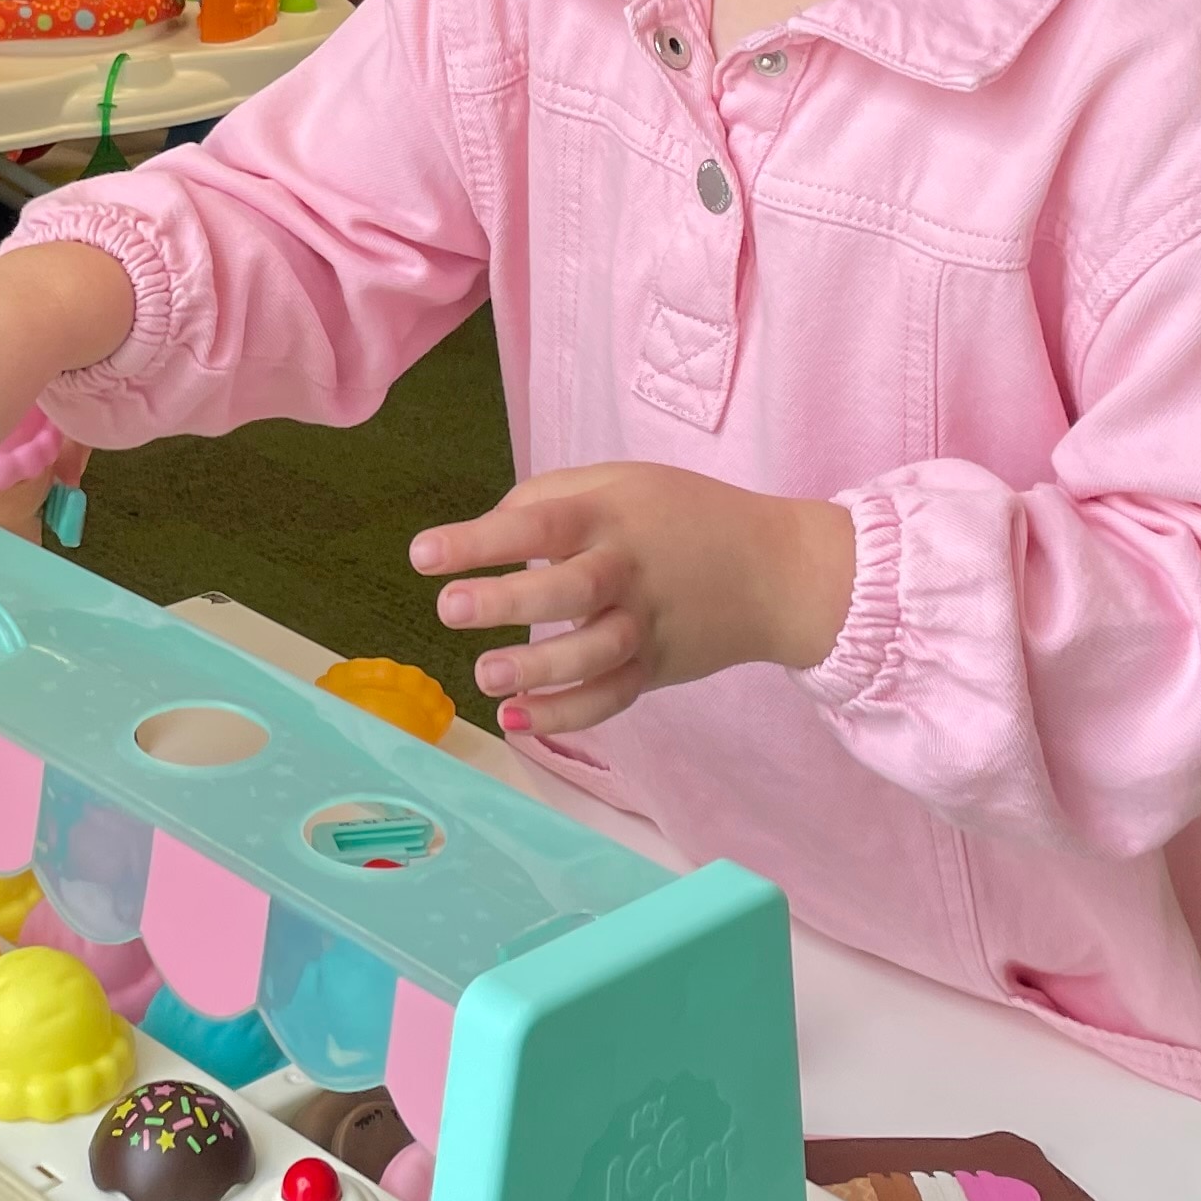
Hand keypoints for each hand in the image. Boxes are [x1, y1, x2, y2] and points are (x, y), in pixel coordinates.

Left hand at [411, 464, 856, 741]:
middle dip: (507, 600)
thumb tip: (485, 533)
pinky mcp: (658, 668)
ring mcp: (647, 624)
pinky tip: (517, 718)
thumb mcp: (622, 483)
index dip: (480, 539)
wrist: (777, 569)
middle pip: (569, 589)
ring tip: (484, 674)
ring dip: (537, 668)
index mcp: (612, 516)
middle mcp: (629, 570)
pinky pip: (610, 698)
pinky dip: (566, 714)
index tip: (423, 554)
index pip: (540, 523)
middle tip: (450, 607)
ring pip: (591, 654)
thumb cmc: (683, 516)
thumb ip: (550, 498)